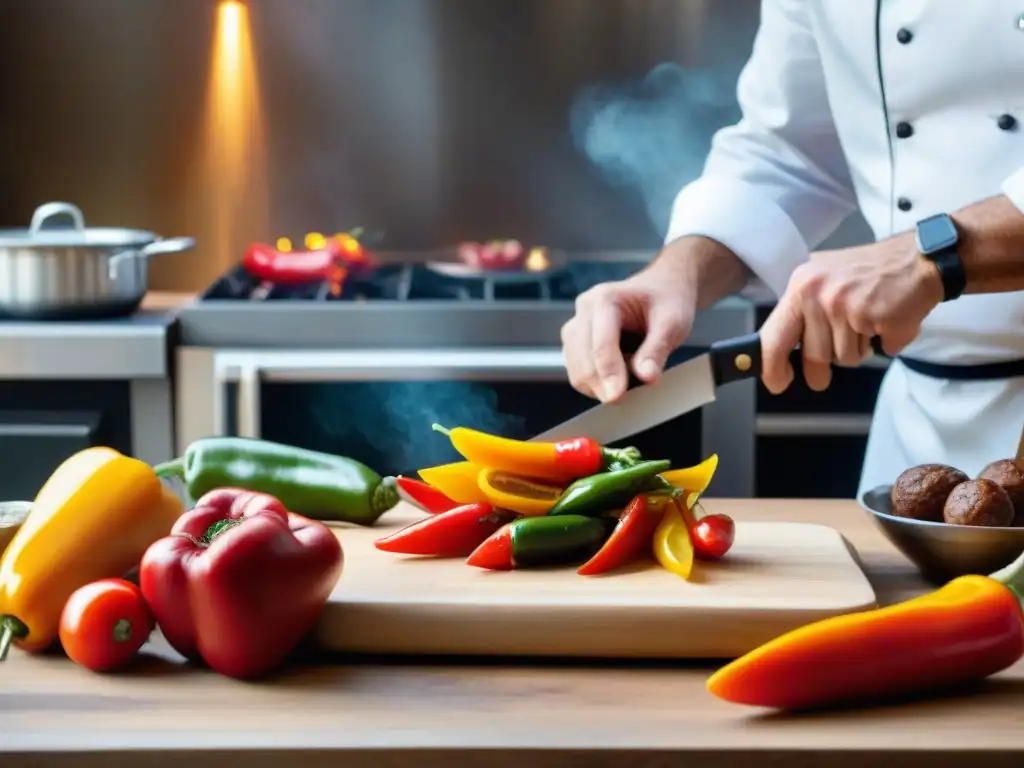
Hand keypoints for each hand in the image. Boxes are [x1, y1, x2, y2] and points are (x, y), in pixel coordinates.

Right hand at [561, 255, 697, 402]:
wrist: (662, 289)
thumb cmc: (667, 300)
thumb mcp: (673, 322)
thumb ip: (657, 349)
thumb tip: (646, 377)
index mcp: (605, 299)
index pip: (600, 343)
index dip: (608, 373)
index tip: (618, 397)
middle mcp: (583, 310)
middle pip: (582, 359)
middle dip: (602, 384)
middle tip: (630, 398)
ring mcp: (576, 327)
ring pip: (576, 370)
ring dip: (600, 385)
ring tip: (631, 376)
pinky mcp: (575, 344)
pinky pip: (578, 373)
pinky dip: (597, 384)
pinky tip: (620, 375)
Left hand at [759, 234, 943, 393]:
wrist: (920, 258)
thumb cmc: (871, 272)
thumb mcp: (823, 280)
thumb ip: (803, 314)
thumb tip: (783, 354)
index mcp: (801, 286)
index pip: (773, 335)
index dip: (772, 366)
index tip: (777, 382)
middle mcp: (818, 294)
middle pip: (814, 354)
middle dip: (822, 367)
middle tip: (829, 365)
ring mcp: (845, 305)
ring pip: (845, 357)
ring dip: (860, 349)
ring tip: (869, 321)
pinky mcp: (873, 316)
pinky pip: (875, 352)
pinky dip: (886, 342)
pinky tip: (887, 320)